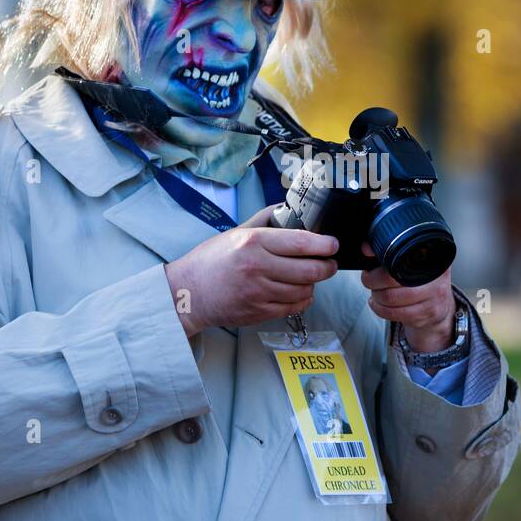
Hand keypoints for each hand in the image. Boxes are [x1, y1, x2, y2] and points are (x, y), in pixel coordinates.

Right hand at [164, 205, 338, 337]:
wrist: (188, 293)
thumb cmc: (210, 262)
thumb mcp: (235, 233)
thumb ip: (264, 220)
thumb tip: (286, 208)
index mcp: (253, 243)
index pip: (300, 242)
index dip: (324, 244)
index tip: (333, 244)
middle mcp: (257, 268)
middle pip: (309, 269)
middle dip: (327, 267)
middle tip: (329, 264)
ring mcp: (259, 293)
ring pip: (304, 290)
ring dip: (313, 284)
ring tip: (310, 277)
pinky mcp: (259, 312)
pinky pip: (293, 307)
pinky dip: (302, 299)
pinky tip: (299, 292)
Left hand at [360, 244, 456, 351]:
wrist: (440, 308)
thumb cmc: (422, 282)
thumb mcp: (414, 264)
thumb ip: (391, 253)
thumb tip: (367, 249)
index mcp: (433, 258)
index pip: (402, 257)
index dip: (382, 261)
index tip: (371, 267)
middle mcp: (436, 276)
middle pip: (393, 278)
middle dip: (373, 280)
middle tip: (369, 280)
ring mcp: (433, 297)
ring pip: (391, 298)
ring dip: (376, 296)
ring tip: (375, 293)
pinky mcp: (426, 314)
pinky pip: (394, 313)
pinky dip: (380, 309)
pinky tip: (378, 304)